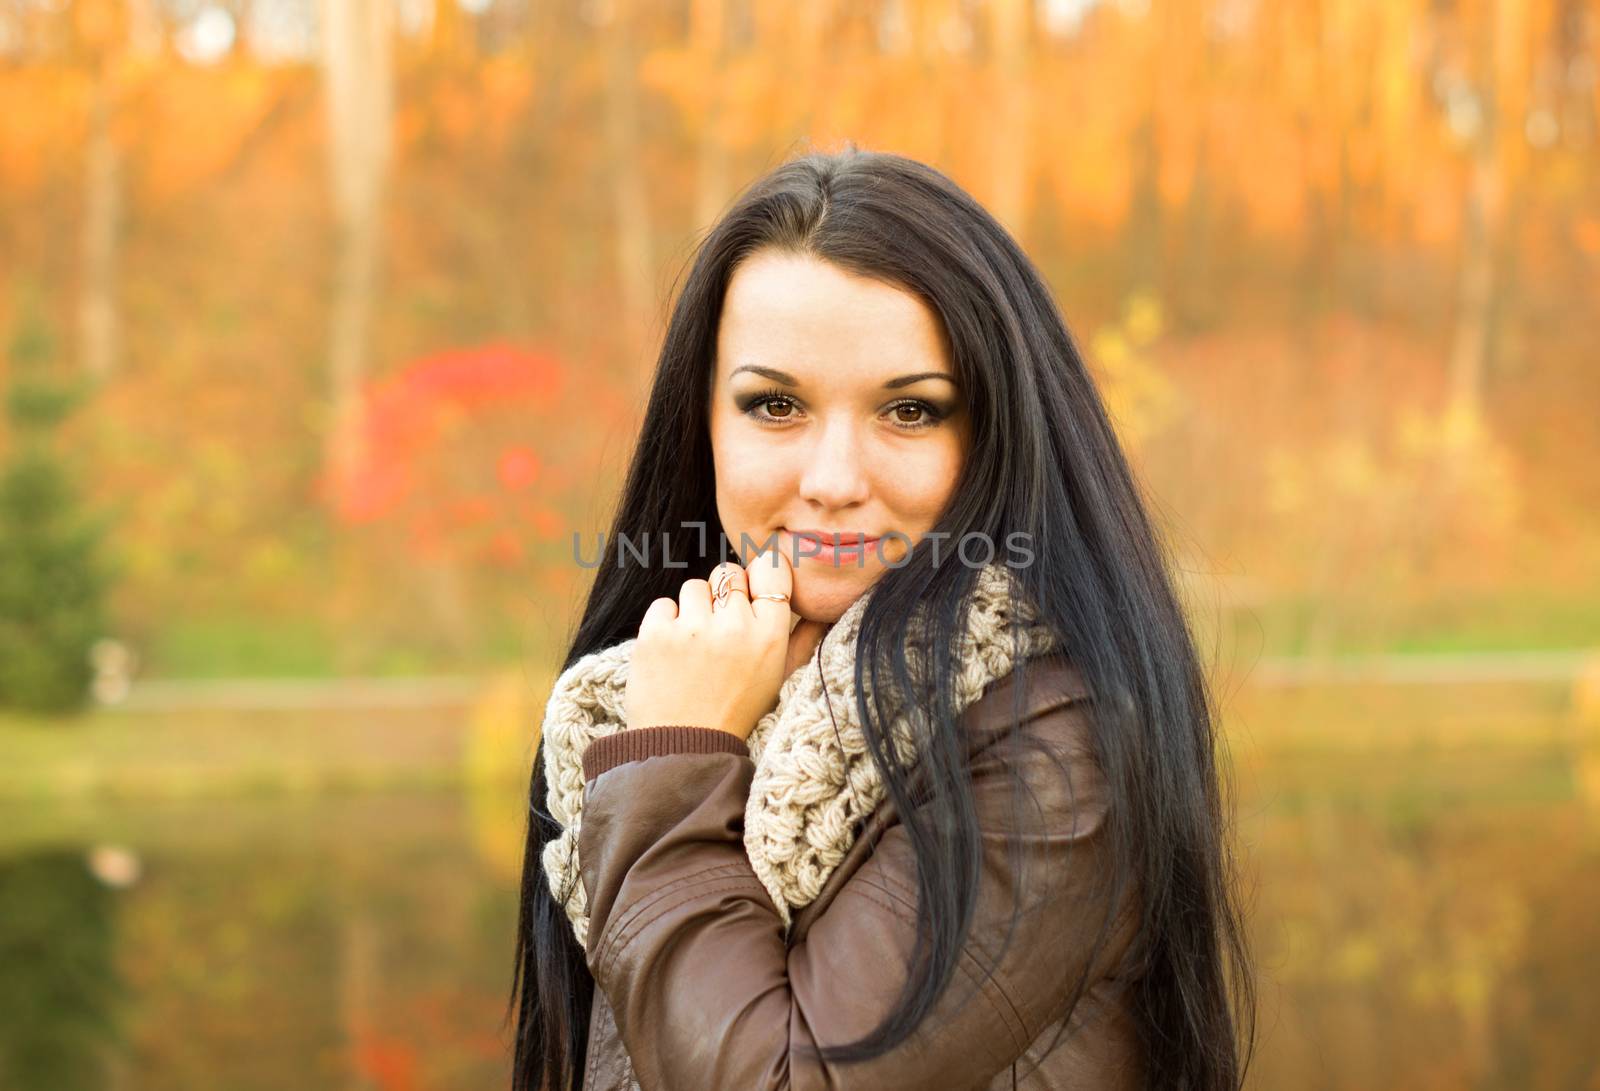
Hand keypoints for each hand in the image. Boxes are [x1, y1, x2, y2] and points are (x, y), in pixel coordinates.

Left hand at [625, 547, 804, 741]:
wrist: (684, 747)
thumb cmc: (736, 710)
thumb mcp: (779, 678)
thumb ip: (803, 639)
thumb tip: (821, 608)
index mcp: (769, 635)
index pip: (771, 567)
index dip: (759, 576)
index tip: (751, 591)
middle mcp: (734, 627)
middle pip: (729, 573)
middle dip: (724, 595)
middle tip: (720, 629)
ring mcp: (692, 628)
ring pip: (695, 587)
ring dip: (694, 609)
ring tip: (696, 645)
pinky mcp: (656, 634)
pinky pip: (664, 604)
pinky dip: (666, 623)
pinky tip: (673, 652)